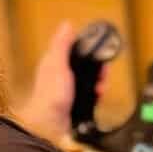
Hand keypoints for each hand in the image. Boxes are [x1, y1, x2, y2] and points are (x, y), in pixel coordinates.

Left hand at [22, 21, 108, 139]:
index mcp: (55, 61)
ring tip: (101, 86)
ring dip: (99, 82)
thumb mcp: (57, 65)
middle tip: (103, 73)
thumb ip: (62, 45)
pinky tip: (98, 96)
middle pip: (86, 63)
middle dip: (98, 68)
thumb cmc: (50, 96)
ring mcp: (69, 88)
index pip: (75, 47)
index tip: (100, 49)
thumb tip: (67, 25)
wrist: (50, 126)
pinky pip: (91, 93)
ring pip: (90, 78)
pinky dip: (97, 94)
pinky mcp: (75, 100)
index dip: (89, 47)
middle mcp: (61, 73)